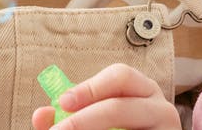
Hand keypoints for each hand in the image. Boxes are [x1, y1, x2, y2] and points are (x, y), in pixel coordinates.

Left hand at [31, 64, 177, 129]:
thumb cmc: (120, 129)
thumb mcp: (95, 119)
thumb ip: (68, 117)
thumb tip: (41, 115)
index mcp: (142, 90)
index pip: (120, 76)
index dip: (90, 88)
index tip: (63, 102)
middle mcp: (160, 108)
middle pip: (121, 107)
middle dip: (85, 119)